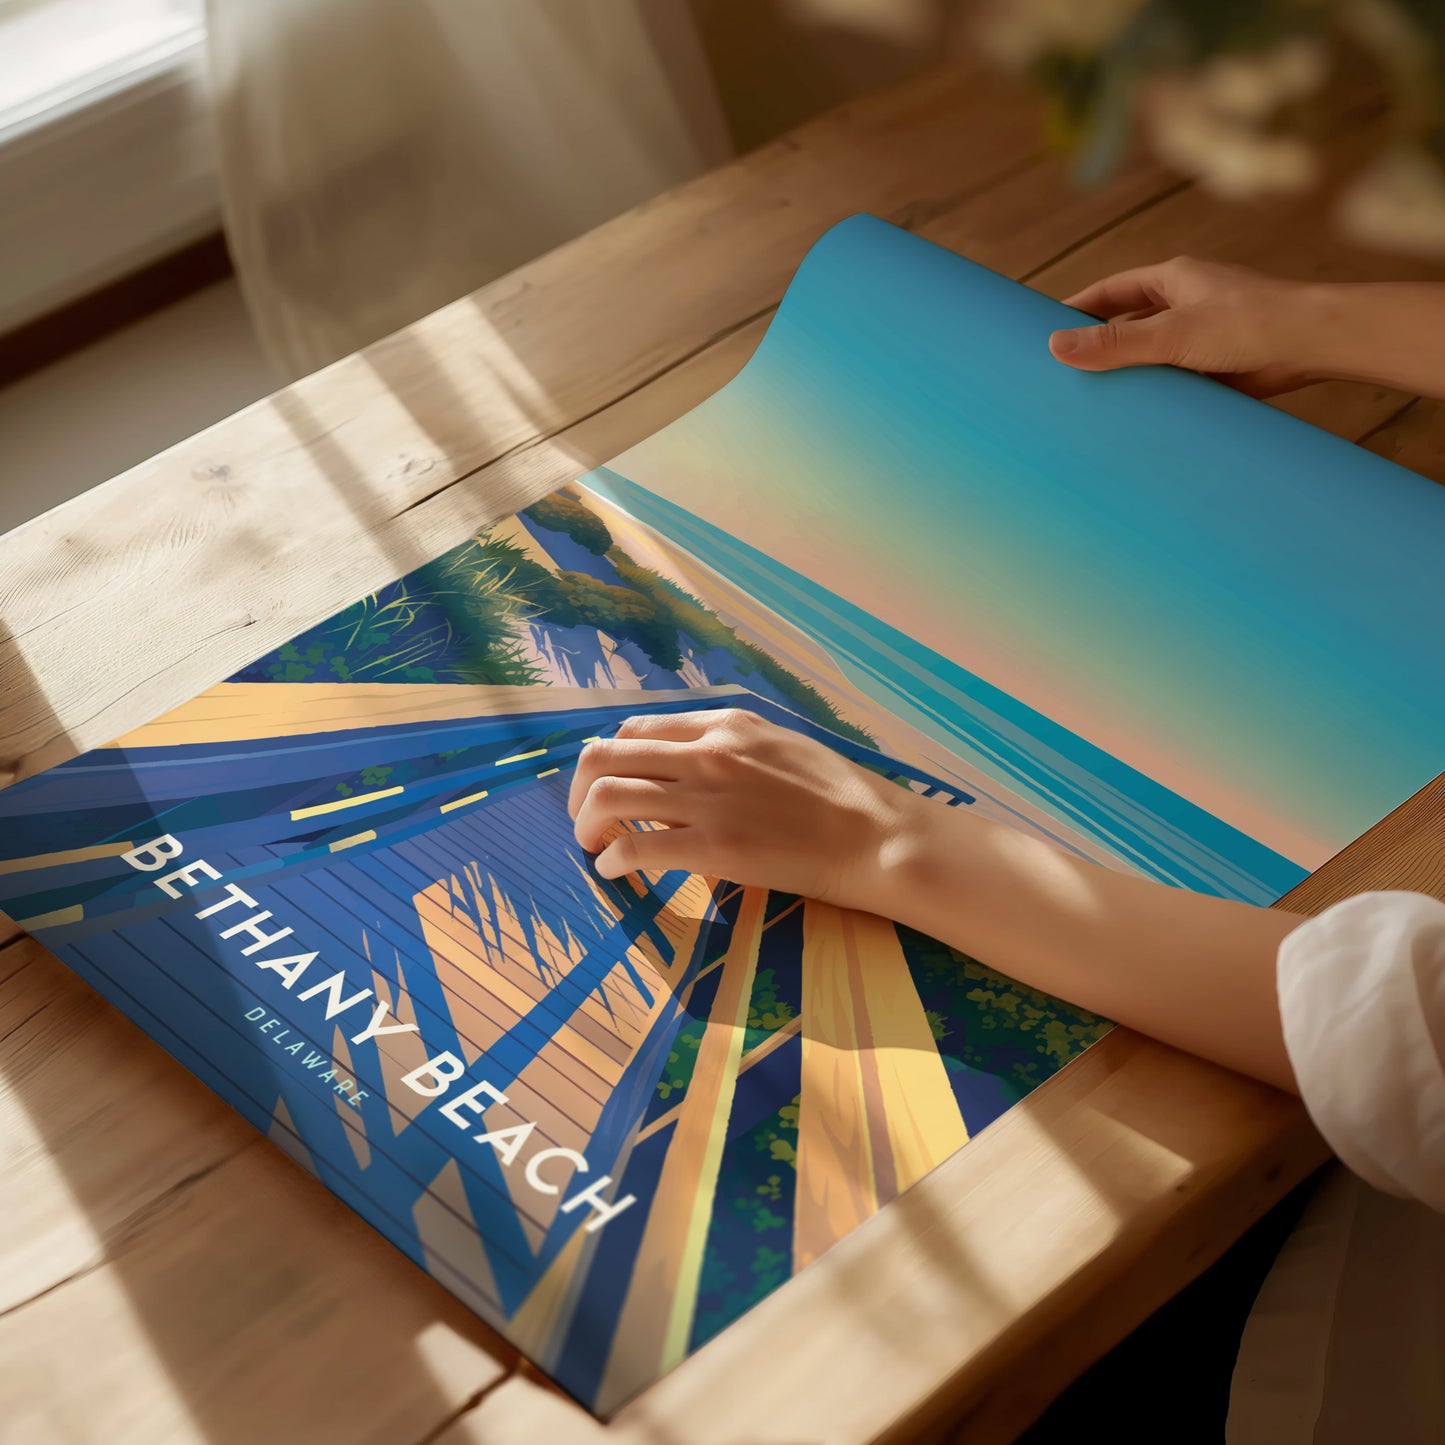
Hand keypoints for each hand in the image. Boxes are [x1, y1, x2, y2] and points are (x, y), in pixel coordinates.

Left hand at [567, 708, 922, 907]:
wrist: (874, 835)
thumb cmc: (838, 795)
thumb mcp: (779, 744)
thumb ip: (731, 746)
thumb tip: (690, 761)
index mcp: (723, 724)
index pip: (636, 729)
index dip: (611, 758)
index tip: (609, 785)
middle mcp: (706, 752)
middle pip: (605, 755)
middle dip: (579, 790)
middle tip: (585, 818)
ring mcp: (707, 798)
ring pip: (607, 795)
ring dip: (586, 824)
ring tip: (592, 846)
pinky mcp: (713, 846)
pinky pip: (634, 846)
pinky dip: (612, 860)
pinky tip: (615, 871)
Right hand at [1048, 256, 1319, 396]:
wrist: (1315, 345)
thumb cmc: (1251, 323)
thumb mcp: (1172, 334)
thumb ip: (1115, 343)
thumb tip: (1055, 347)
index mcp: (1174, 280)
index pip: (1111, 291)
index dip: (1077, 309)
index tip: (1046, 330)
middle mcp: (1187, 304)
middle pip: (1129, 324)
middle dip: (1099, 346)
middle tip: (1063, 372)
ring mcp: (1203, 337)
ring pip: (1152, 356)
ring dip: (1129, 375)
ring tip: (1092, 401)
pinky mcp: (1218, 368)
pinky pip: (1175, 381)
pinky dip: (1157, 396)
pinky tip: (1137, 417)